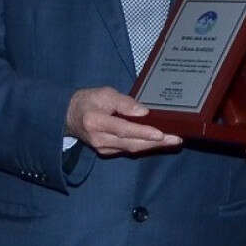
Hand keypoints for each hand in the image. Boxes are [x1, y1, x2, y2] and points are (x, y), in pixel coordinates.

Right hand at [66, 86, 181, 155]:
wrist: (69, 116)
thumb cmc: (88, 101)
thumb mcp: (103, 93)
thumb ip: (123, 102)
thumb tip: (143, 112)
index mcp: (95, 121)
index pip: (122, 129)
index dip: (142, 132)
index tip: (161, 133)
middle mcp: (98, 138)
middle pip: (131, 143)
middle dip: (155, 142)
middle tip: (176, 139)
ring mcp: (102, 148)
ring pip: (131, 149)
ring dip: (153, 146)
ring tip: (172, 141)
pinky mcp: (106, 152)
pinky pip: (128, 150)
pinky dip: (143, 146)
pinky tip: (156, 142)